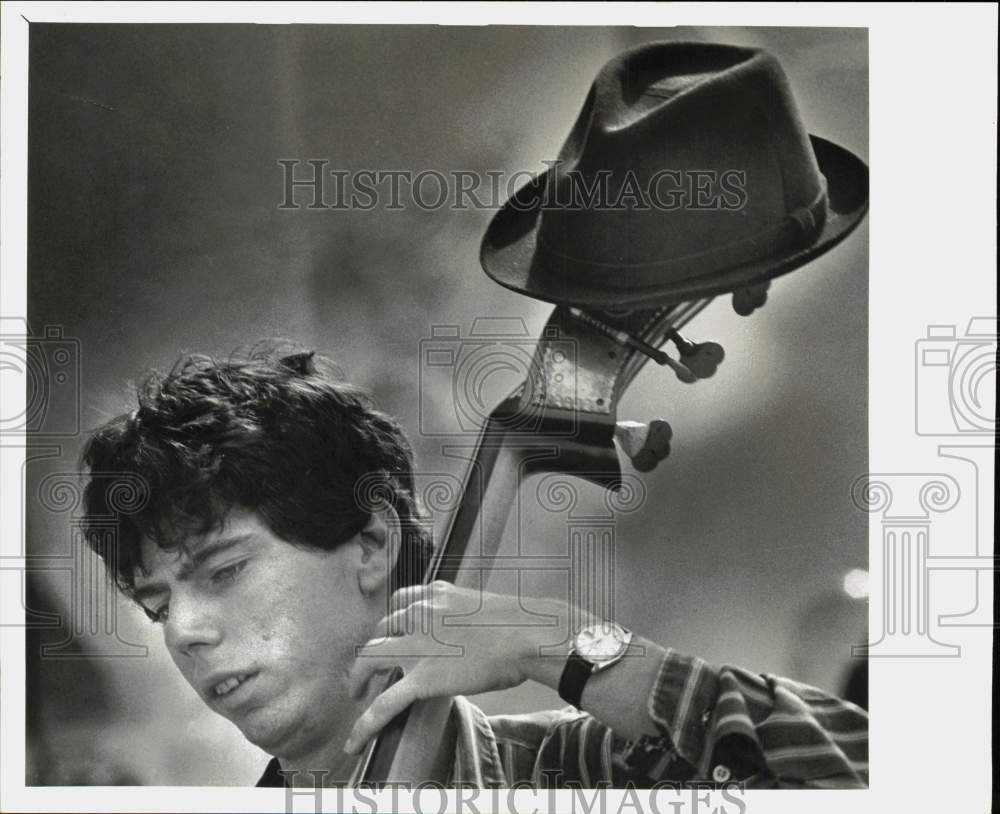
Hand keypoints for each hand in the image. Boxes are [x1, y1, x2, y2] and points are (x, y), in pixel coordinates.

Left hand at [343, 581, 569, 753]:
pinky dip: (366, 722)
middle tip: (373, 667)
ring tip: (356, 692)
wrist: (526, 634)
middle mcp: (419, 614)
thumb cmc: (518, 623)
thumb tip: (466, 632)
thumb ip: (462, 614)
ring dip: (359, 676)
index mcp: (435, 595)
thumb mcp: (482, 606)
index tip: (394, 633)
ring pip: (369, 658)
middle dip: (375, 648)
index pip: (401, 602)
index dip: (394, 621)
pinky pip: (385, 702)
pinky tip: (355, 741)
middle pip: (382, 628)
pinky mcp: (422, 677)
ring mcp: (417, 645)